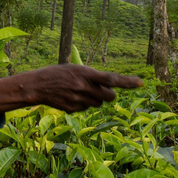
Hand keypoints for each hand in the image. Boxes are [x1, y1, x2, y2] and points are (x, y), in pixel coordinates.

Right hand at [0, 64, 142, 112]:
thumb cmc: (57, 74)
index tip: (140, 83)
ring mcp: (78, 99)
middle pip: (109, 96)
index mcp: (85, 73)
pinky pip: (86, 108)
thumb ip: (91, 76)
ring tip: (80, 91)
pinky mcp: (73, 109)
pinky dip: (83, 104)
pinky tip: (71, 98)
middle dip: (109, 94)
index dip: (127, 81)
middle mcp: (83, 87)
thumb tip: (110, 84)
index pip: (111, 78)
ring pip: (98, 104)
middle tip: (102, 90)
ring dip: (95, 99)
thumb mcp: (74, 68)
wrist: (37, 86)